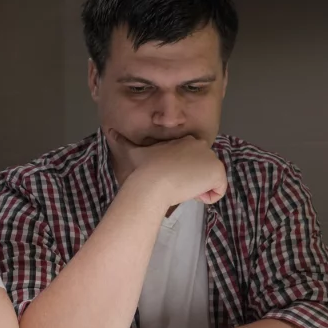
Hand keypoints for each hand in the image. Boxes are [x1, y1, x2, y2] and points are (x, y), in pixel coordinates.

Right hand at [109, 130, 226, 206]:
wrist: (153, 182)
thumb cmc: (143, 170)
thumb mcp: (134, 153)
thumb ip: (123, 141)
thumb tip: (108, 130)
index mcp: (185, 140)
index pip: (192, 162)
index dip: (182, 173)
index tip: (169, 178)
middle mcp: (201, 145)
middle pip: (202, 170)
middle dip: (191, 181)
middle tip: (174, 185)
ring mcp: (211, 157)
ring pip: (210, 180)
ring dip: (198, 189)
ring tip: (181, 189)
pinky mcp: (217, 171)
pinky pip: (219, 190)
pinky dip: (208, 197)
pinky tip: (192, 194)